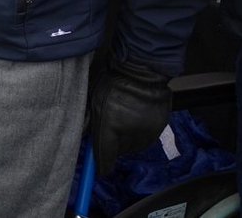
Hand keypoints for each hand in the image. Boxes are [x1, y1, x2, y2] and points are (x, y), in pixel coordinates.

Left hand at [89, 59, 171, 173]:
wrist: (142, 70)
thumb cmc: (112, 81)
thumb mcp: (93, 98)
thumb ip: (88, 120)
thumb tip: (82, 135)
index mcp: (109, 128)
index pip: (104, 158)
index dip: (101, 165)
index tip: (98, 170)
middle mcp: (129, 136)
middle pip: (119, 152)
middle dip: (112, 145)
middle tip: (109, 128)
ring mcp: (146, 133)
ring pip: (133, 146)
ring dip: (127, 140)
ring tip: (123, 119)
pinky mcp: (159, 128)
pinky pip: (146, 138)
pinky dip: (140, 133)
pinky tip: (135, 118)